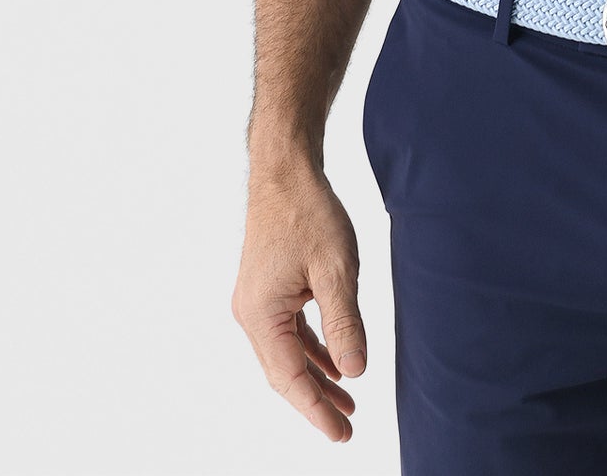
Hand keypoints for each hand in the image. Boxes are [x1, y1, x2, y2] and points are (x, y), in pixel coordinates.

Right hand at [232, 162, 368, 442]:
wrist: (286, 171)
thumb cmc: (309, 213)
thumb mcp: (337, 269)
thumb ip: (345, 323)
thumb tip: (355, 371)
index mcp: (262, 314)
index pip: (290, 377)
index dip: (316, 409)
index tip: (341, 434)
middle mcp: (252, 314)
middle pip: (285, 371)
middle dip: (315, 400)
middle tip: (347, 427)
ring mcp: (258, 302)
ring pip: (288, 353)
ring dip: (316, 376)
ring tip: (347, 402)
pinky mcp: (268, 289)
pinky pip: (290, 332)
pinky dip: (311, 349)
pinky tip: (334, 362)